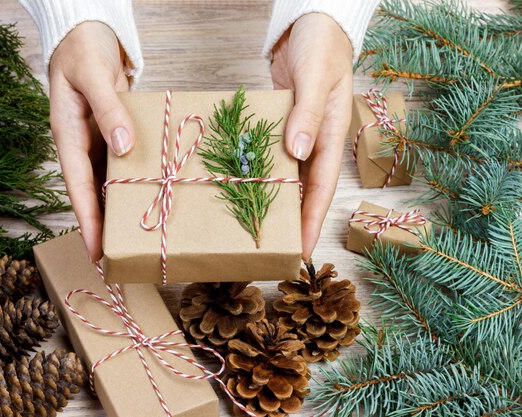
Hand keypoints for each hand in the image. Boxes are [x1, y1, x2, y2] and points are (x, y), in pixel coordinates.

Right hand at [50, 22, 135, 261]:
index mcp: (67, 137)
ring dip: (120, 210)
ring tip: (135, 239)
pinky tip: (149, 199)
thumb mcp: (92, 76)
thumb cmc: (83, 52)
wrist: (88, 36)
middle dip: (104, 227)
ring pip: (108, 184)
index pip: (77, 188)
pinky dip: (133, 183)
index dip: (87, 222)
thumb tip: (122, 146)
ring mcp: (99, 143)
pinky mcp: (114, 136)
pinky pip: (124, 166)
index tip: (96, 251)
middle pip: (92, 195)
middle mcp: (82, 146)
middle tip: (119, 258)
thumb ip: (108, 109)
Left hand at [271, 13, 352, 260]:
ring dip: (274, 202)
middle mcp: (314, 142)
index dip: (311, 221)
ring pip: (286, 178)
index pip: (322, 188)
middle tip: (272, 250)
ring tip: (256, 229)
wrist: (311, 25)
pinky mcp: (280, 128)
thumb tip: (298, 153)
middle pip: (304, 191)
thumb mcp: (316, 77)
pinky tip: (245, 188)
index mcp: (330, 135)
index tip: (299, 250)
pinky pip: (270, 157)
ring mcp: (297, 136)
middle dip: (291, 222)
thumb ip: (306, 114)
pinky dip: (261, 173)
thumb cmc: (322, 46)